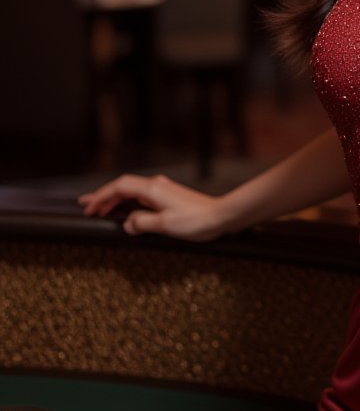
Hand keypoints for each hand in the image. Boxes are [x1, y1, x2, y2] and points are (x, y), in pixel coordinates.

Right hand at [78, 173, 229, 242]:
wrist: (222, 215)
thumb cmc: (197, 221)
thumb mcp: (165, 225)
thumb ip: (141, 223)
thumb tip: (126, 223)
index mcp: (153, 189)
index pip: (119, 187)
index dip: (101, 196)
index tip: (87, 207)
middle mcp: (157, 185)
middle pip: (123, 186)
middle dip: (103, 196)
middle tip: (86, 207)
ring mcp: (163, 190)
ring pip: (132, 191)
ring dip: (115, 200)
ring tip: (100, 209)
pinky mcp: (169, 196)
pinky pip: (141, 197)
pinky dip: (128, 203)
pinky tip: (124, 211)